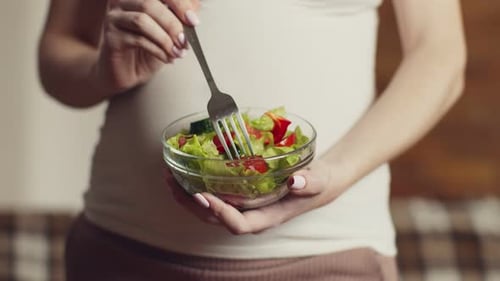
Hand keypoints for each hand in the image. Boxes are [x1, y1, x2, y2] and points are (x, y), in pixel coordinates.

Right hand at [94, 0, 199, 92]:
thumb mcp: (168, 30)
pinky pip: (137, 39)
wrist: (127, 72)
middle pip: (150, 4)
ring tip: (178, 52)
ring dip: (165, 39)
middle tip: (186, 41)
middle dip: (173, 24)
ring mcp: (114, 17)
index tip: (194, 21)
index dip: (179, 4)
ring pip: (142, 21)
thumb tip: (195, 8)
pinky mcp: (111, 37)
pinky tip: (167, 58)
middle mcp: (122, 1)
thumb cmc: (148, 48)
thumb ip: (179, 17)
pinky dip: (158, 50)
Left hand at [170, 158, 351, 233]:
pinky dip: (197, 188)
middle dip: (192, 205)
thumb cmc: (317, 183)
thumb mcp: (318, 181)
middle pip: (215, 220)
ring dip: (187, 198)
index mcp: (268, 217)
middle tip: (174, 184)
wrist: (318, 183)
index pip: (239, 224)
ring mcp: (244, 209)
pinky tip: (186, 174)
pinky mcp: (240, 198)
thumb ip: (309, 182)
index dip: (220, 214)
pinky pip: (214, 199)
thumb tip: (295, 181)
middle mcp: (252, 217)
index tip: (204, 196)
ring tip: (170, 178)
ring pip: (210, 212)